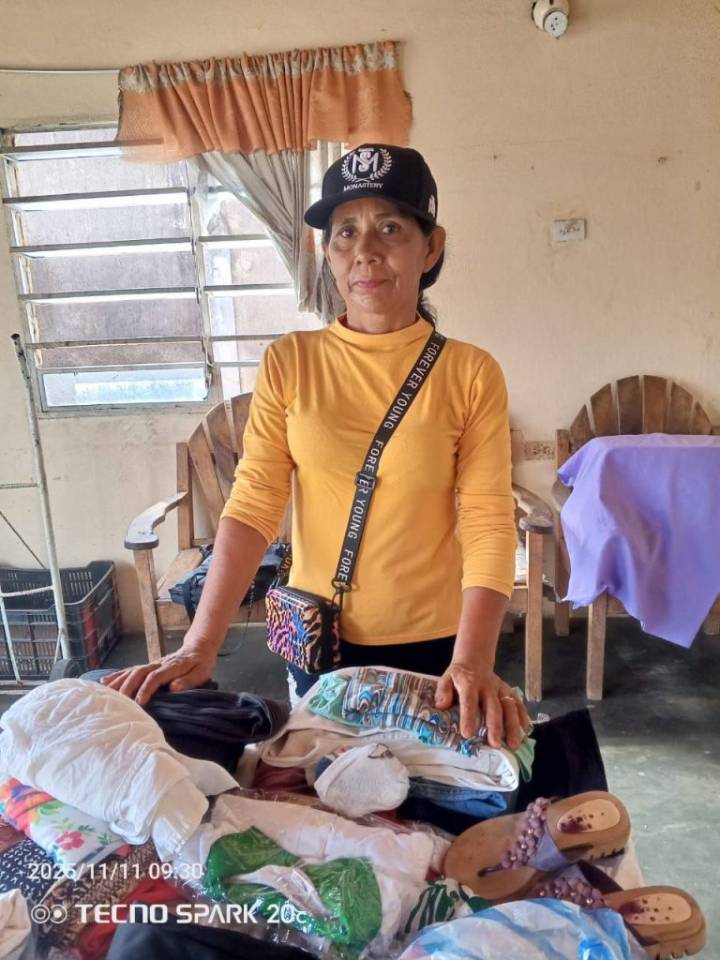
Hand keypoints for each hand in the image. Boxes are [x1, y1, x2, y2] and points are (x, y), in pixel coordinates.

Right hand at [99, 642, 215, 705]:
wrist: (199, 646)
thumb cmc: (201, 662)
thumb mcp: (202, 672)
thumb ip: (189, 680)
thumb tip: (174, 688)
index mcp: (172, 667)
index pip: (155, 677)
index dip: (146, 690)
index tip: (139, 703)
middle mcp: (158, 664)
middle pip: (139, 673)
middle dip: (127, 687)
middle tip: (118, 702)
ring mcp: (152, 664)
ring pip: (132, 671)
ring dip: (118, 681)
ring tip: (104, 693)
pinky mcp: (148, 666)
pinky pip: (130, 670)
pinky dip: (117, 675)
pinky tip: (105, 682)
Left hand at [434, 662, 530, 749]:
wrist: (474, 660)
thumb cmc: (459, 676)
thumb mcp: (446, 678)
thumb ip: (443, 691)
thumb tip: (441, 706)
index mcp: (469, 684)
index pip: (469, 701)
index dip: (468, 717)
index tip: (467, 734)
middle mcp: (487, 686)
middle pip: (493, 706)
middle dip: (495, 726)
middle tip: (495, 744)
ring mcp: (500, 688)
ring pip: (509, 706)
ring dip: (512, 725)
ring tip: (513, 744)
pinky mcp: (509, 691)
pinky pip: (518, 703)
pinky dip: (523, 717)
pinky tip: (525, 732)